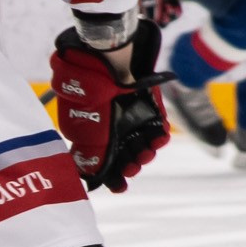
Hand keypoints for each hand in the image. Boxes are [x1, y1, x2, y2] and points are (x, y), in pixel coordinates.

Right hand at [50, 27, 168, 193]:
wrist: (107, 60)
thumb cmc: (90, 96)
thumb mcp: (86, 131)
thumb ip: (92, 155)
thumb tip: (92, 175)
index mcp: (92, 129)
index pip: (105, 158)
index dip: (113, 174)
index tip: (120, 186)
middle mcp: (111, 123)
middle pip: (126, 152)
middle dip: (132, 163)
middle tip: (134, 166)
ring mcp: (130, 113)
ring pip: (142, 141)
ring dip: (147, 151)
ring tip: (147, 152)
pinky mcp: (147, 104)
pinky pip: (157, 124)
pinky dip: (159, 134)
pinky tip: (159, 138)